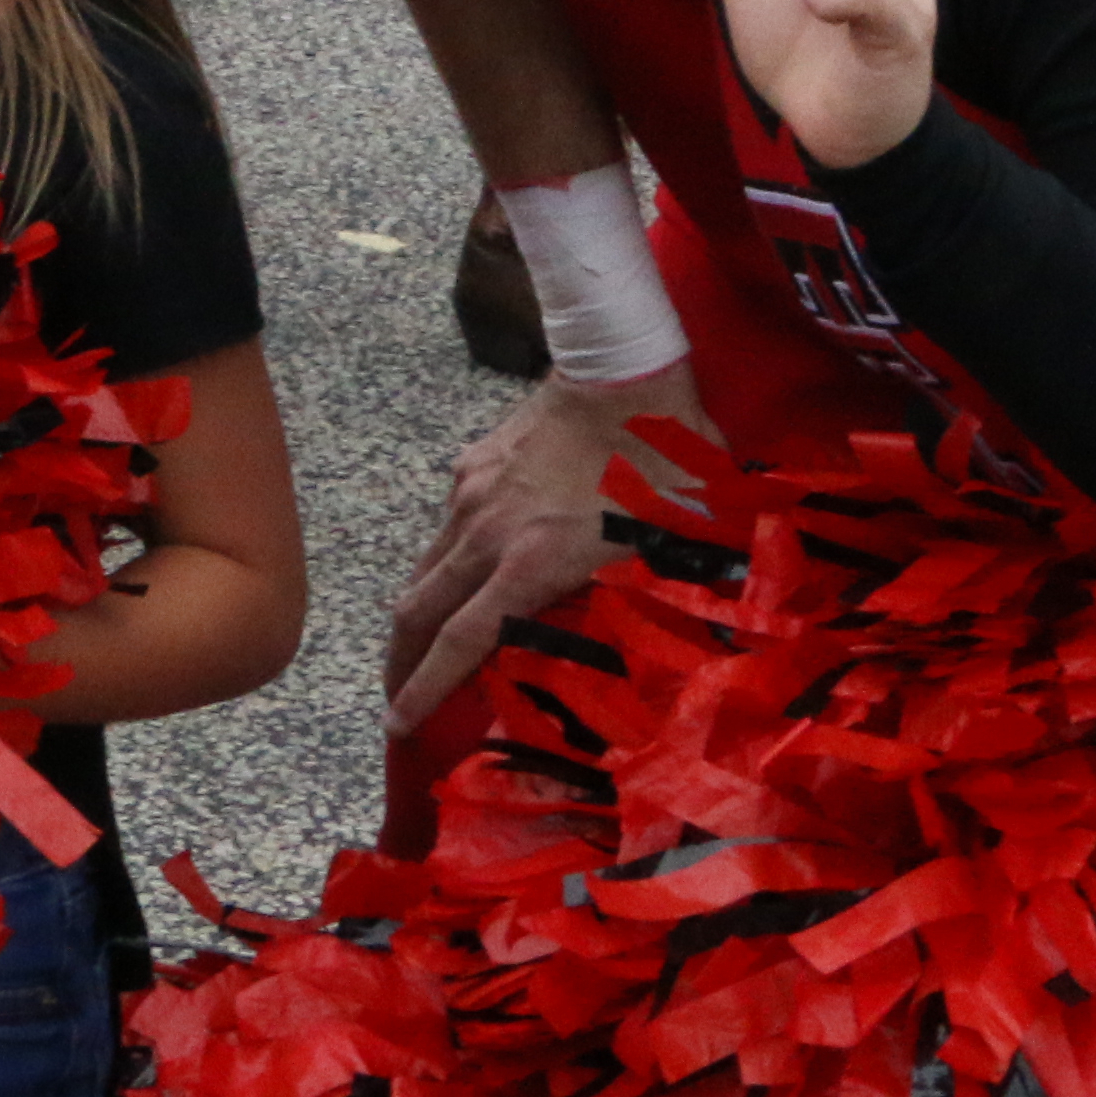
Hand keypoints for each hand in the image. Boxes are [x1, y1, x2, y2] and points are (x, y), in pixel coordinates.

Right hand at [385, 367, 706, 732]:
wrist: (621, 372)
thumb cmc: (659, 464)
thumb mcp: (675, 547)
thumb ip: (668, 600)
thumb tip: (702, 658)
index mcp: (530, 564)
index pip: (461, 642)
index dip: (425, 689)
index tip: (397, 724)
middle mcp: (486, 536)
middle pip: (419, 611)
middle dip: (399, 662)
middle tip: (393, 699)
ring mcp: (471, 496)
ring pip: (426, 567)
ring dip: (417, 612)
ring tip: (418, 643)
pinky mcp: (472, 465)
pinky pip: (449, 523)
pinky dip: (449, 556)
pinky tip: (469, 560)